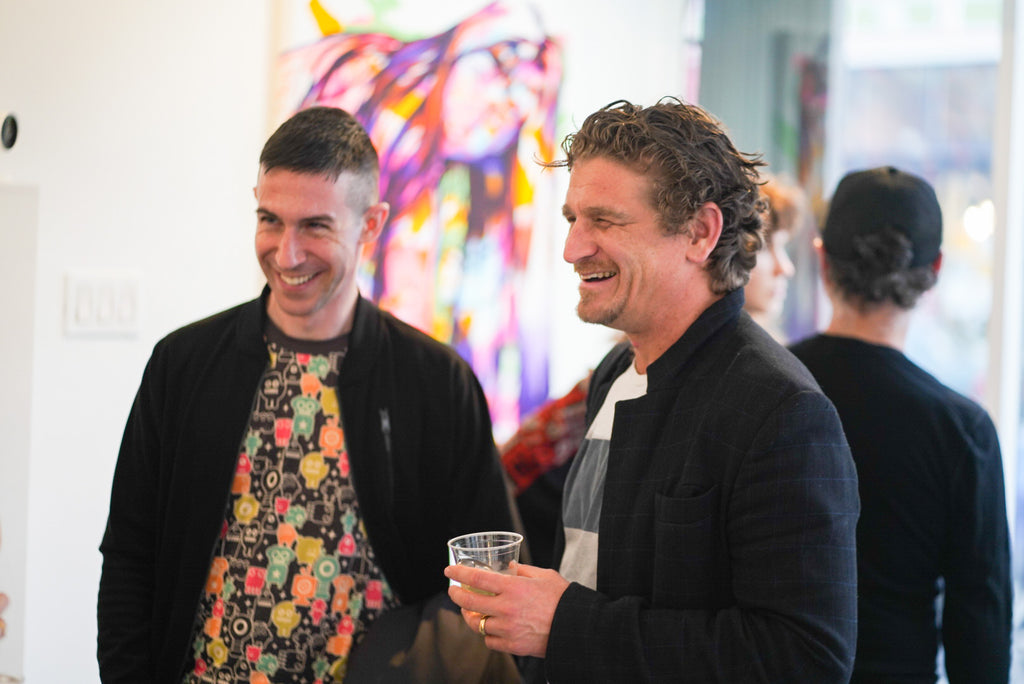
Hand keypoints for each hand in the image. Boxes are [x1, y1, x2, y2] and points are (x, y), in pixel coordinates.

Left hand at [445, 561, 569, 657]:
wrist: (576, 628)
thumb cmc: (563, 599)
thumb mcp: (545, 576)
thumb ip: (523, 570)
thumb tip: (509, 566)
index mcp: (513, 588)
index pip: (477, 579)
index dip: (459, 574)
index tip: (449, 572)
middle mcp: (506, 608)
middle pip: (469, 602)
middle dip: (456, 595)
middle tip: (453, 591)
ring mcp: (508, 629)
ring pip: (477, 624)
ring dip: (470, 616)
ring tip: (470, 611)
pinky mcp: (513, 646)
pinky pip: (490, 641)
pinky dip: (487, 634)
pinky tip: (490, 627)